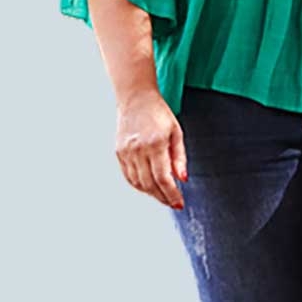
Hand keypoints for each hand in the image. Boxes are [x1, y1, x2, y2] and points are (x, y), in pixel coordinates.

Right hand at [114, 90, 187, 208]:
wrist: (136, 99)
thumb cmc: (158, 113)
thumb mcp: (176, 132)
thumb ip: (179, 157)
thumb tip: (183, 179)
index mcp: (155, 144)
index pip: (163, 178)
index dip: (171, 194)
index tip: (179, 203)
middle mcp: (138, 150)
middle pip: (150, 184)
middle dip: (163, 197)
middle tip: (173, 203)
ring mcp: (126, 152)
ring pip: (138, 183)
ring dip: (151, 193)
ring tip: (163, 196)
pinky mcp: (119, 152)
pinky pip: (129, 176)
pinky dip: (139, 185)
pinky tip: (149, 187)